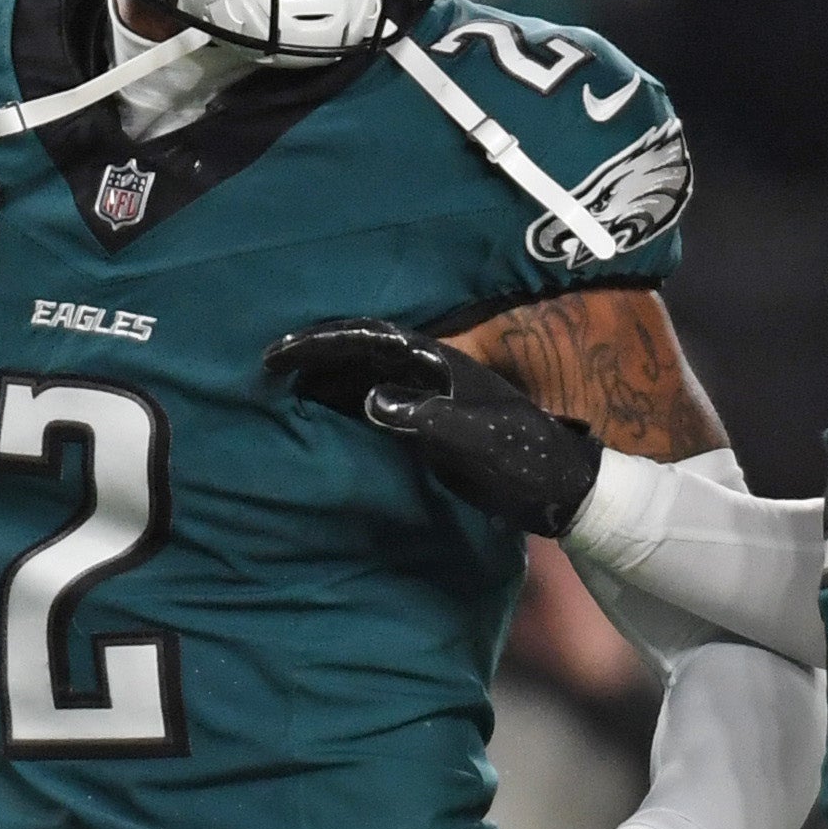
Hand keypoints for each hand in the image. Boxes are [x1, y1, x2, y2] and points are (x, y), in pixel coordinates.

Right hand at [265, 318, 603, 536]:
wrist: (560, 489)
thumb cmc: (525, 461)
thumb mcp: (479, 440)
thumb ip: (427, 418)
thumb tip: (370, 399)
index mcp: (440, 364)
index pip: (371, 339)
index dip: (323, 343)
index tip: (281, 354)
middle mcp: (428, 373)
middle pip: (359, 351)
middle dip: (313, 354)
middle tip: (266, 365)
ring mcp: (426, 398)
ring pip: (362, 376)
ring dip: (321, 379)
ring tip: (277, 389)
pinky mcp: (425, 426)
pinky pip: (371, 406)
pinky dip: (338, 406)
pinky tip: (313, 419)